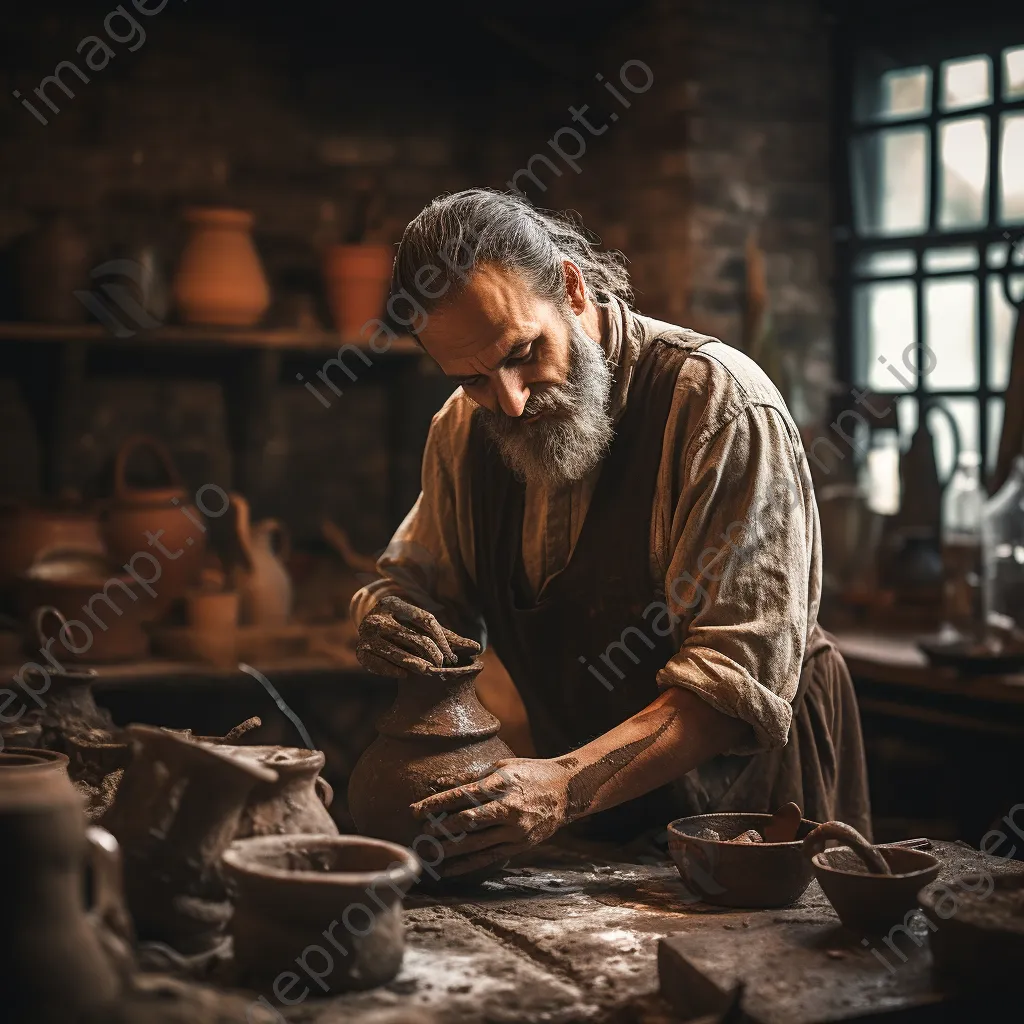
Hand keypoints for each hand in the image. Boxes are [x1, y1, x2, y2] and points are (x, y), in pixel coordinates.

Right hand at [356, 595, 479, 677]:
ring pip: (398, 653)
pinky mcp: (361, 652)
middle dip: (432, 653)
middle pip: (414, 637)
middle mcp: (378, 617)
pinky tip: (406, 674)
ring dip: (417, 664)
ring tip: (430, 671)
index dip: (442, 638)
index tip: (453, 655)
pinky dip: (395, 670)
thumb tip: (478, 649)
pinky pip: (382, 665)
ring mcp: (367, 635)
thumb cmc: (403, 625)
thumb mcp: (420, 624)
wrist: (368, 627)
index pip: (425, 620)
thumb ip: (448, 636)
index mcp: (393, 603)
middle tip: (443, 664)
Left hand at [410, 758, 571, 876]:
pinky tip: (448, 869)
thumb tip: (440, 784)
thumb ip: (471, 777)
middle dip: (440, 827)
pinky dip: (466, 864)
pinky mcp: (519, 845)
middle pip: (466, 821)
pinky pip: (488, 857)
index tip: (416, 809)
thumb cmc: (529, 773)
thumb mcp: (502, 766)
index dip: (436, 803)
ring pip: (475, 843)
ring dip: (448, 849)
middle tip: (420, 830)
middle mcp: (507, 808)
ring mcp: (514, 830)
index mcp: (501, 784)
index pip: (462, 795)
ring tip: (428, 851)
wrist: (565, 791)